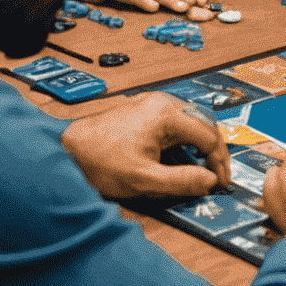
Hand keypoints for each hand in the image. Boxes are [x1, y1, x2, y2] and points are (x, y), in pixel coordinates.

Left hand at [61, 91, 230, 198]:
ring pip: (190, 122)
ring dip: (198, 146)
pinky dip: (183, 140)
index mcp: (166, 114)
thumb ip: (181, 181)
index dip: (219, 162)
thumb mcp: (143, 180)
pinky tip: (178, 157)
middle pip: (203, 125)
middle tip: (215, 177)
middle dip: (212, 153)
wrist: (65, 150)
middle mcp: (162, 102)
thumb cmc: (99, 162)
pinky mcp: (142, 110)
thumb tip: (209, 182)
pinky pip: (174, 122)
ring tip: (199, 170)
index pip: (209, 136)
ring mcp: (152, 103)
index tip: (220, 183)